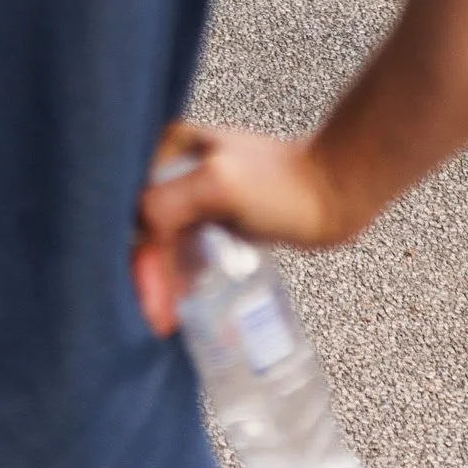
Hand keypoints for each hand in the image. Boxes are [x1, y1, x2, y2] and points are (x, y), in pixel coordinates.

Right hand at [131, 127, 357, 337]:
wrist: (334, 193)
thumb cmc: (283, 187)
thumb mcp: (216, 185)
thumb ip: (167, 204)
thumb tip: (136, 240)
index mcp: (167, 148)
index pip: (133, 211)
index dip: (137, 260)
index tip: (152, 304)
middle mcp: (175, 166)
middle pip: (145, 229)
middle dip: (146, 275)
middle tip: (160, 320)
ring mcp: (197, 192)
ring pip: (163, 242)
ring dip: (161, 279)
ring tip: (169, 318)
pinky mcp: (217, 215)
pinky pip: (185, 249)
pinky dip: (181, 275)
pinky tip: (185, 300)